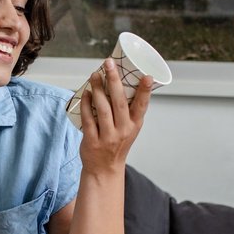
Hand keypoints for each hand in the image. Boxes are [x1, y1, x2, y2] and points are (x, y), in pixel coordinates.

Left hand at [78, 59, 151, 174]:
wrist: (104, 169)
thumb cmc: (117, 143)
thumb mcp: (128, 128)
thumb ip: (126, 109)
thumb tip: (117, 80)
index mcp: (134, 125)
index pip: (142, 106)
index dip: (145, 91)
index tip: (148, 76)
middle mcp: (123, 131)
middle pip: (119, 102)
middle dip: (114, 81)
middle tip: (109, 64)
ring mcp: (108, 137)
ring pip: (103, 109)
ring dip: (98, 89)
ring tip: (94, 75)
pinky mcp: (92, 142)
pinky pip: (88, 119)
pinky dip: (86, 104)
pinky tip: (85, 93)